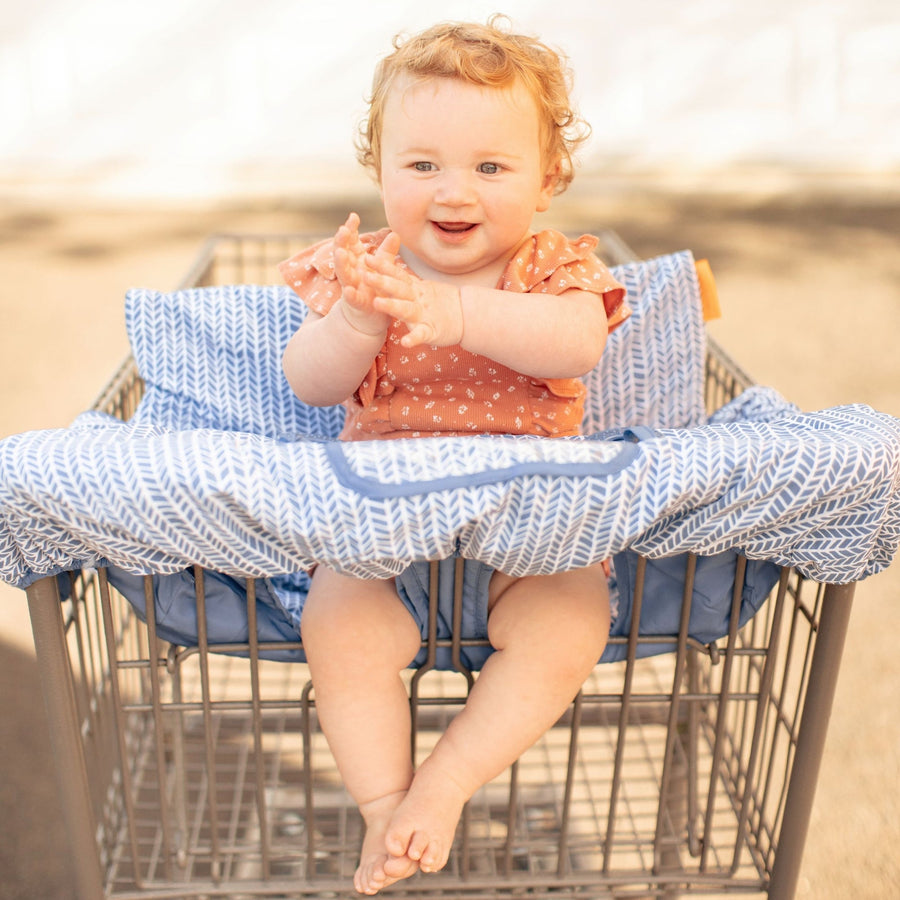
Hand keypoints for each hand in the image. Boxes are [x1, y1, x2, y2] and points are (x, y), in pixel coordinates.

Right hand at [333, 213, 398, 335]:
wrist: (372, 316)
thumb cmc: (375, 288)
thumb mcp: (381, 268)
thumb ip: (387, 252)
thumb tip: (395, 233)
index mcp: (357, 261)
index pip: (350, 242)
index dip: (350, 229)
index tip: (353, 217)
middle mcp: (351, 271)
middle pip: (343, 254)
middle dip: (341, 242)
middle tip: (342, 230)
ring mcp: (352, 287)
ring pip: (344, 274)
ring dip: (341, 263)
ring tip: (340, 252)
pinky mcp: (356, 304)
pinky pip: (352, 299)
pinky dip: (350, 295)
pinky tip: (349, 290)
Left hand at [363, 245, 463, 347]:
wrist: (466, 317)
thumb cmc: (438, 304)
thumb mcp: (421, 289)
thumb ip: (405, 280)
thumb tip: (387, 266)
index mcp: (413, 289)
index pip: (397, 274)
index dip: (382, 266)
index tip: (366, 257)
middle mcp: (416, 300)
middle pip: (398, 289)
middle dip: (381, 282)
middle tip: (364, 275)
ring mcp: (423, 316)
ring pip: (406, 310)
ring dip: (392, 306)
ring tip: (377, 303)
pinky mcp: (431, 332)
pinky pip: (421, 336)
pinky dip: (413, 339)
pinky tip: (405, 343)